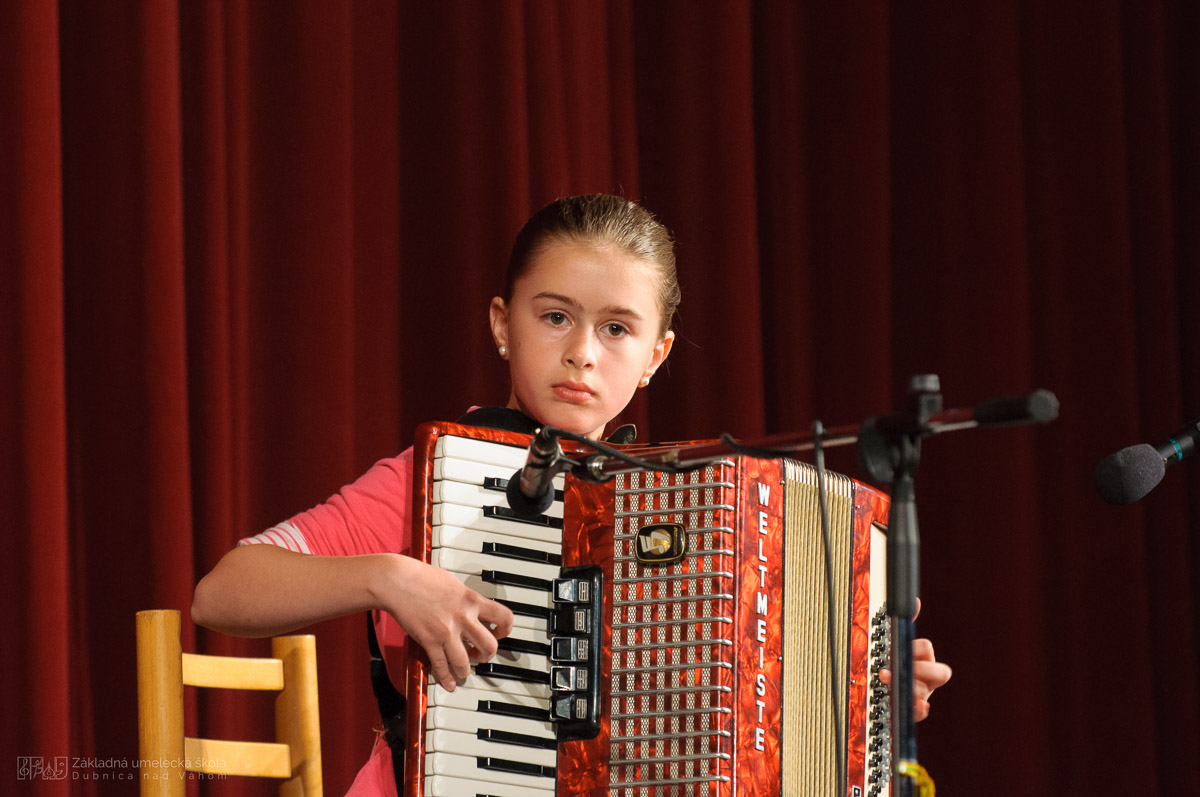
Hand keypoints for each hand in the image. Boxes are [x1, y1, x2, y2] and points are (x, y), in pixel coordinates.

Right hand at [386, 558, 513, 691]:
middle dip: (487, 655)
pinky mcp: (429, 640)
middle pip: (489, 645)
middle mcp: (463, 617)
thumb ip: (466, 598)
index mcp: (472, 599)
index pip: (504, 617)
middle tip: (481, 655)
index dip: (505, 629)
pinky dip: (446, 678)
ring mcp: (447, 631)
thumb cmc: (422, 577)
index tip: (499, 633)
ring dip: (466, 670)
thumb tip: (473, 608)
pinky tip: (449, 682)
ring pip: (465, 662)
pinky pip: (441, 666)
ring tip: (464, 671)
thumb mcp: (454, 583)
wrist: (398, 581)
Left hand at [878, 598, 952, 720]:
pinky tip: (911, 705)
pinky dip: (918, 710)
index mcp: (924, 660)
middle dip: (925, 669)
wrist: (885, 692)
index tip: (903, 648)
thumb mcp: (897, 644)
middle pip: (942, 673)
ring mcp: (922, 694)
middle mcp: (926, 678)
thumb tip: (915, 601)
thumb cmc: (895, 666)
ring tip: (888, 680)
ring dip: (911, 687)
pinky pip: (922, 713)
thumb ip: (904, 624)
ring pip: (927, 692)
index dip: (917, 648)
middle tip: (907, 668)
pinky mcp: (913, 709)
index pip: (927, 648)